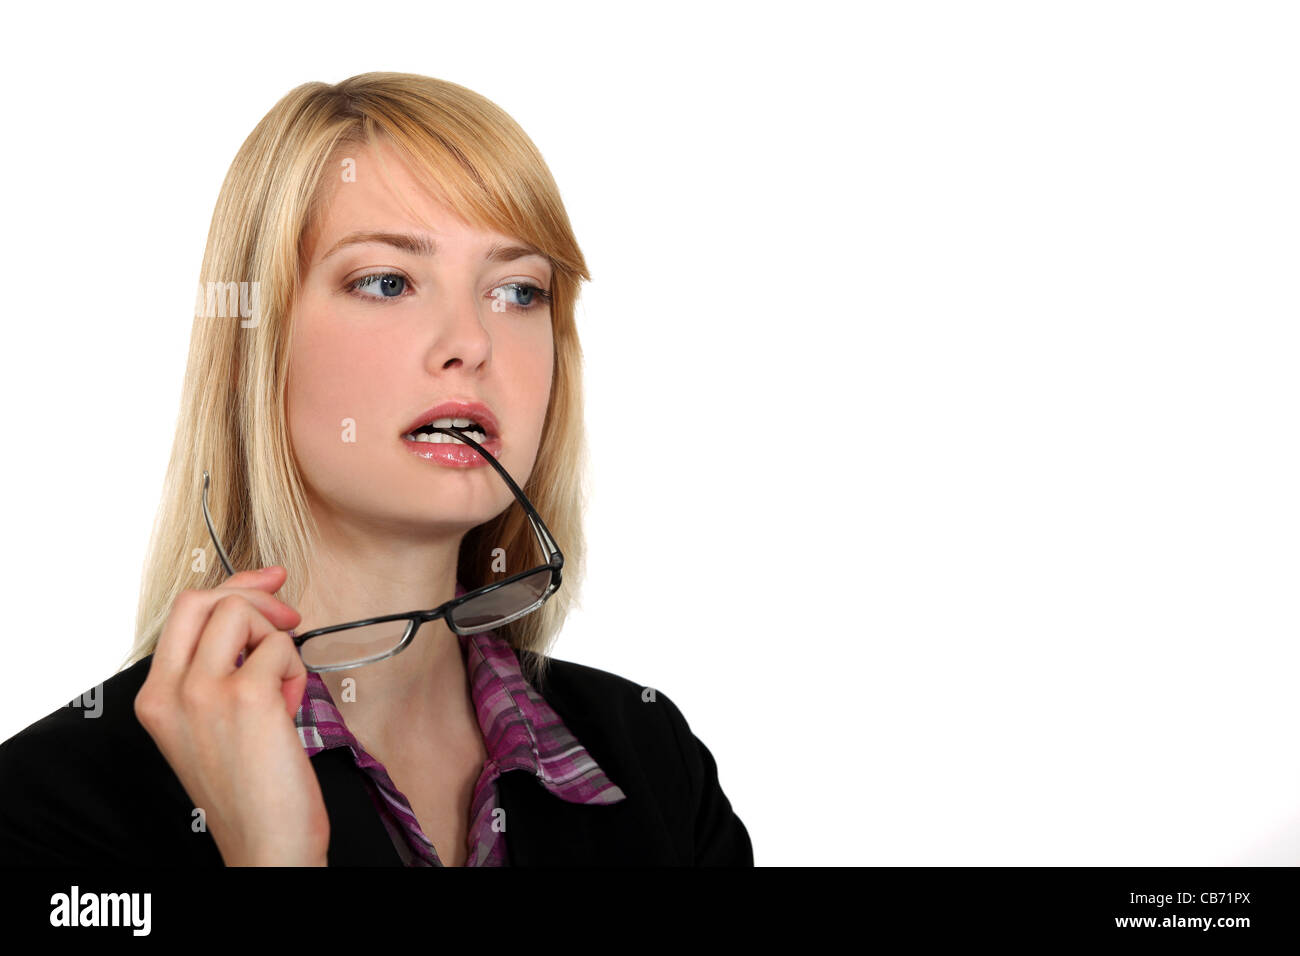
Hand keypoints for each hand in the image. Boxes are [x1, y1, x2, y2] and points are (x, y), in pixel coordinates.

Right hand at [134, 567, 328, 865]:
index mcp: (155, 698)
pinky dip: (298, 673)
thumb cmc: (252, 788)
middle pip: (202, 599)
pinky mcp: (245, 696)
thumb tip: (256, 605)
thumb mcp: (217, 720)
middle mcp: (170, 692)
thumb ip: (223, 666)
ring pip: (242, 613)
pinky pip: (282, 647)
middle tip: (287, 618)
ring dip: (278, 642)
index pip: (184, 613)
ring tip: (284, 690)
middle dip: (253, 596)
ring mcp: (203, 692)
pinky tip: (291, 711)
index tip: (268, 580)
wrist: (267, 844)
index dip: (233, 587)